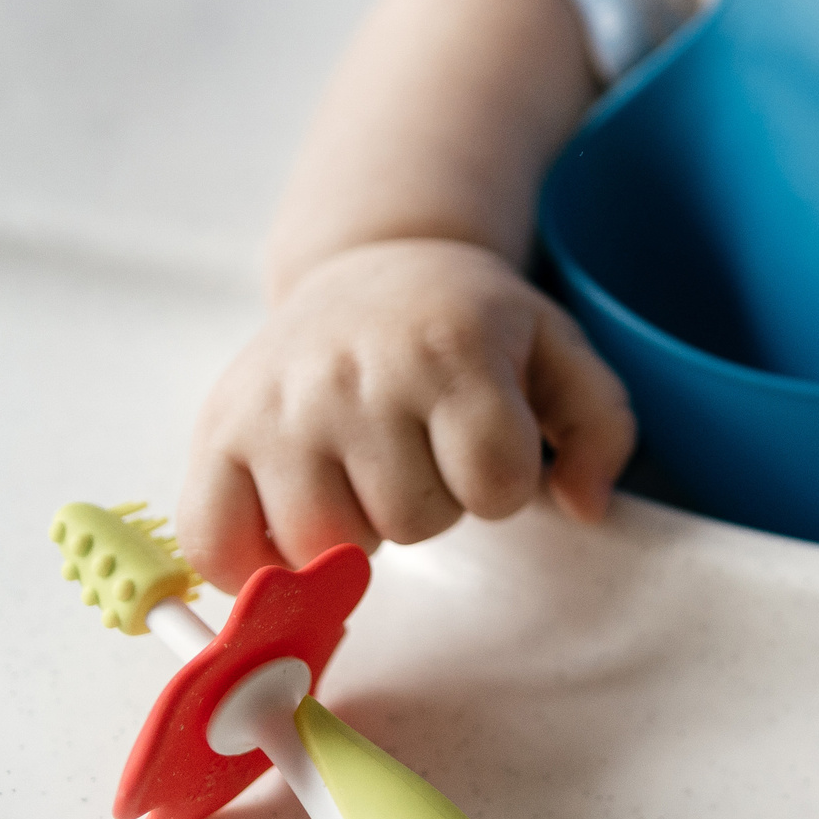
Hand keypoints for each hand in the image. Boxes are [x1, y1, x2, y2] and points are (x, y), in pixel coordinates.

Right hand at [180, 239, 633, 587]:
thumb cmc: (472, 322)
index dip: (503, 485)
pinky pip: (217, 544)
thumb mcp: (558, 350)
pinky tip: (293, 512)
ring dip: (355, 529)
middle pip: (410, 522)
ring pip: (322, 545)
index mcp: (453, 351)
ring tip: (363, 472)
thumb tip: (586, 507)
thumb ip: (600, 427)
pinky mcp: (217, 431)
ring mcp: (278, 404)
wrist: (376, 263)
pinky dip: (255, 555)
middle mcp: (358, 374)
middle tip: (421, 451)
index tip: (487, 446)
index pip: (496, 487)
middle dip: (431, 504)